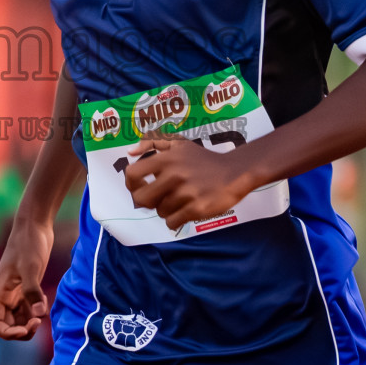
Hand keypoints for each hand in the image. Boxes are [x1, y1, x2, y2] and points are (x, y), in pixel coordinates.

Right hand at [0, 218, 53, 340]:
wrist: (36, 225)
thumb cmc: (29, 243)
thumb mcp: (31, 267)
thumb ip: (33, 291)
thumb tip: (38, 315)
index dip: (7, 332)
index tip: (25, 329)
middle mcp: (5, 295)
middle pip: (7, 325)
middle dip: (21, 330)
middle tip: (38, 322)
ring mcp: (16, 292)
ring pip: (19, 319)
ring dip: (29, 323)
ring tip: (42, 315)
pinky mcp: (28, 287)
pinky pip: (29, 308)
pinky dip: (36, 312)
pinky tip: (45, 304)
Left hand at [123, 133, 252, 230]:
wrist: (235, 172)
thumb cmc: (204, 159)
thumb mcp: (180, 144)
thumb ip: (152, 142)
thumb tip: (130, 152)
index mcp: (167, 159)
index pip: (132, 173)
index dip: (131, 183)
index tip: (140, 186)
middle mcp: (173, 174)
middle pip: (141, 198)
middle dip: (148, 201)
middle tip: (158, 199)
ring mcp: (185, 193)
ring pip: (159, 211)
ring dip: (167, 209)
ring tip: (180, 201)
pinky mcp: (196, 208)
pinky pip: (172, 222)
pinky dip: (175, 220)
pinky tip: (185, 211)